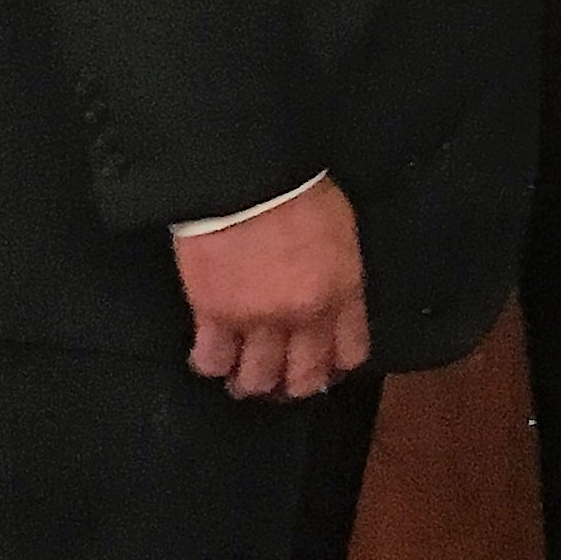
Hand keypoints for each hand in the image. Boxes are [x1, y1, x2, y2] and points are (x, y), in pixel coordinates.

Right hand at [175, 178, 372, 400]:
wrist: (247, 174)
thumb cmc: (298, 187)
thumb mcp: (341, 229)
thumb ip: (340, 274)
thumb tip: (334, 297)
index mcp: (341, 292)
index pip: (349, 353)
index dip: (336, 364)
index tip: (325, 363)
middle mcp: (303, 316)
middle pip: (304, 378)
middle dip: (294, 385)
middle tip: (283, 380)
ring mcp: (257, 320)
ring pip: (257, 379)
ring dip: (252, 382)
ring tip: (243, 376)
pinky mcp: (214, 314)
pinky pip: (212, 360)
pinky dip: (211, 364)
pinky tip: (211, 357)